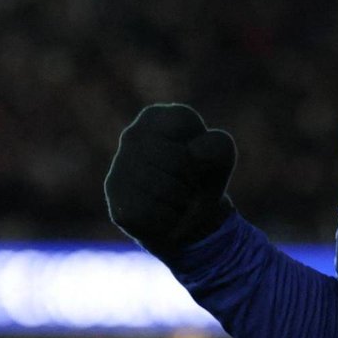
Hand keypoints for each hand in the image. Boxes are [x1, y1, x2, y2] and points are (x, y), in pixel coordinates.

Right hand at [104, 103, 236, 257]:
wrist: (187, 219)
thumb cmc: (202, 176)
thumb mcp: (221, 156)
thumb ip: (218, 146)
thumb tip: (194, 154)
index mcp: (156, 117)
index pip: (184, 124)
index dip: (201, 148)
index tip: (197, 158)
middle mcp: (132, 136)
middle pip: (177, 160)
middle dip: (193, 180)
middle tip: (189, 185)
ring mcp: (119, 168)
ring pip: (163, 189)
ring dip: (182, 202)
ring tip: (178, 200)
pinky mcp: (115, 200)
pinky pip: (150, 213)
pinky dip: (168, 220)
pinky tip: (164, 214)